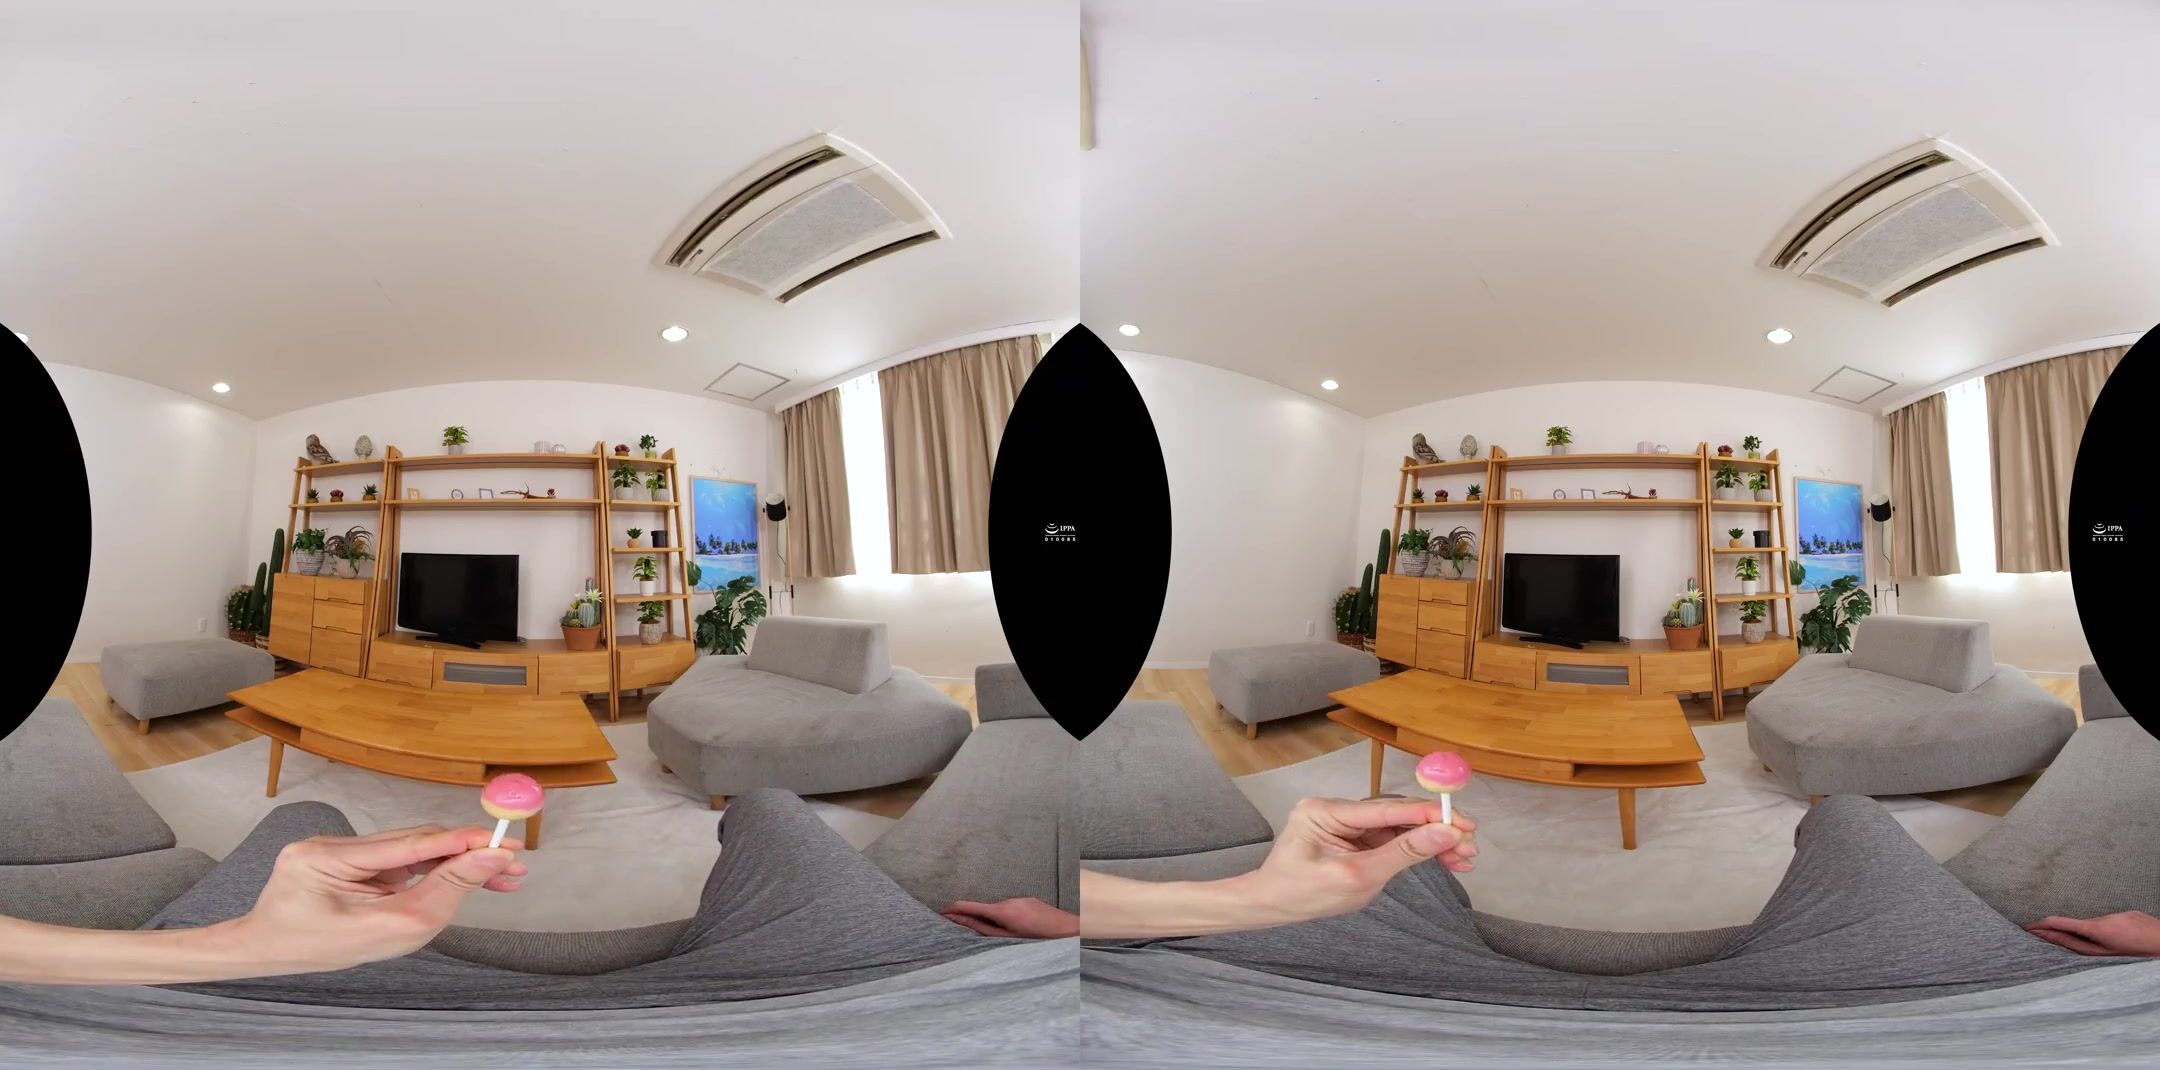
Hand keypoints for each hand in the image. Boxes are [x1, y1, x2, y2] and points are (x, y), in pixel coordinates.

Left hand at [224, 824, 526, 974]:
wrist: (261, 951)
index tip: (505, 844)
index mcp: (327, 857)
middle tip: (515, 865)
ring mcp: (340, 848)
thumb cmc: (314, 948)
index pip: (411, 843)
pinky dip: (432, 872)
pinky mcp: (349, 859)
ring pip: (412, 851)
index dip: (463, 842)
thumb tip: (486, 861)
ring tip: (503, 877)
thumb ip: (437, 894)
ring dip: (455, 864)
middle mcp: (332, 842)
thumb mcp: (382, 931)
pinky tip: (463, 879)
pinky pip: (400, 862)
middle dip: (468, 854)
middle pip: (416, 842)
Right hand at [940, 898, 1079, 938]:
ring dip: (995, 920)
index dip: (952, 909)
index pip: (968, 905)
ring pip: (999, 910)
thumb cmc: (1038, 938)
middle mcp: (1008, 900)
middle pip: (984, 908)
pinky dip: (1007, 918)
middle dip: (974, 918)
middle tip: (967, 930)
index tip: (941, 913)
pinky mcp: (1029, 900)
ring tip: (1004, 935)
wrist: (1068, 929)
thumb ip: (983, 930)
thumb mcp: (1008, 938)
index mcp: (1001, 910)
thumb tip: (963, 922)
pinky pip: (1012, 909)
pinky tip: (1019, 930)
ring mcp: (1020, 898)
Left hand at [1235, 796, 1476, 925]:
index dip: (1429, 814)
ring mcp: (1344, 823)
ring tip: (1463, 859)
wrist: (1269, 907)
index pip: (1388, 808)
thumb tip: (1444, 834)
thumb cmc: (1302, 894)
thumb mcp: (1357, 878)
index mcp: (1326, 810)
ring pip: (1397, 828)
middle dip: (1436, 830)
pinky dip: (1414, 851)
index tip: (1463, 822)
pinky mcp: (1351, 838)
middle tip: (1470, 846)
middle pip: (1396, 815)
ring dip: (1430, 842)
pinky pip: (1389, 840)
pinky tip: (1442, 859)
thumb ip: (1403, 854)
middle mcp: (1335, 808)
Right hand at [2026, 911, 2159, 956]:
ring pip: (2100, 925)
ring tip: (2114, 950)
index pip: (2059, 922)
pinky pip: (2116, 923)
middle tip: (2065, 946)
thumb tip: (2052, 938)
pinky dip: (2115, 933)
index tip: (2026, 928)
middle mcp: (2106, 916)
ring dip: (2099, 936)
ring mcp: (2121, 913)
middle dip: (2072, 934)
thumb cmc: (2139, 957)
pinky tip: (2127, 943)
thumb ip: (2076, 946)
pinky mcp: (2133, 914)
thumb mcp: (2104, 956)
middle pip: (2081, 924)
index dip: (2040, 925)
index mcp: (2096, 928)